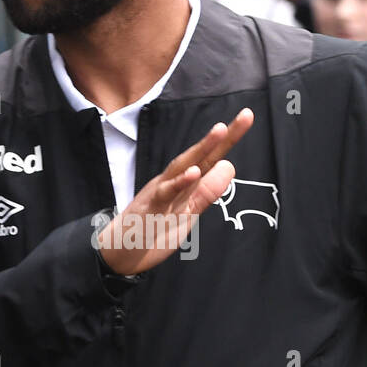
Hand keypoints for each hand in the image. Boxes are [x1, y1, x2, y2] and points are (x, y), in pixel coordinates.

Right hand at [97, 108, 253, 275]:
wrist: (119, 251)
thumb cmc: (152, 230)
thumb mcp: (188, 215)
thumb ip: (206, 193)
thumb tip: (229, 167)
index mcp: (184, 183)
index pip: (211, 158)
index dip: (228, 140)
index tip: (247, 117)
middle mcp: (173, 181)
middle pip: (201, 154)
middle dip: (222, 136)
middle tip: (246, 115)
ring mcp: (160, 192)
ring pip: (182, 166)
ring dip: (201, 148)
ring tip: (221, 130)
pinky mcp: (149, 207)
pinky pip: (165, 193)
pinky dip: (179, 182)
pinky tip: (194, 172)